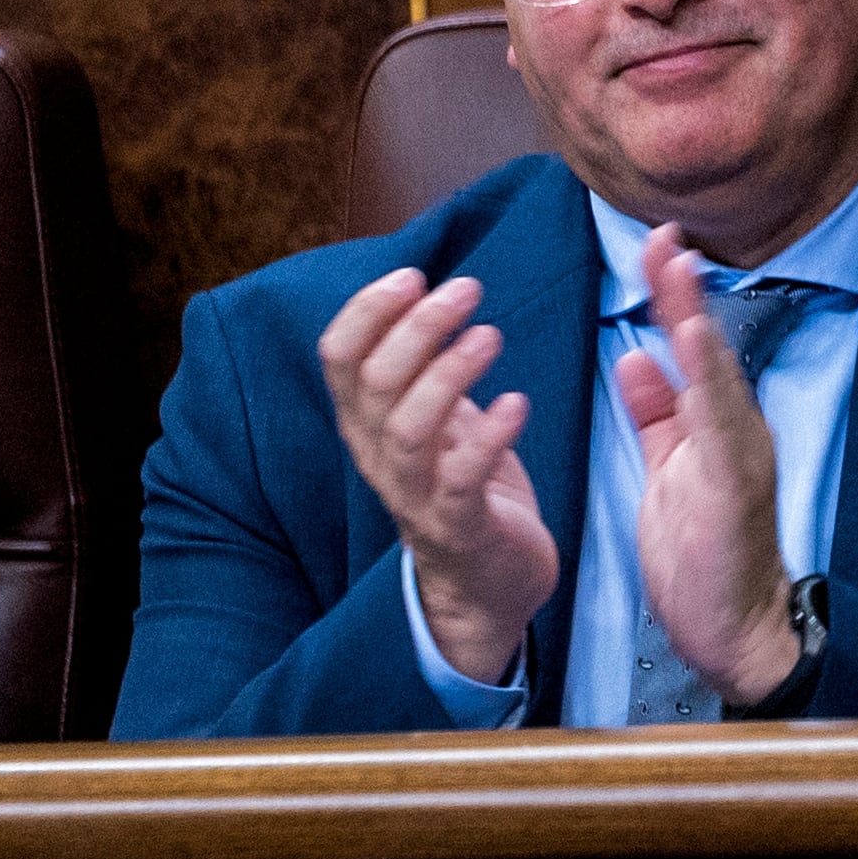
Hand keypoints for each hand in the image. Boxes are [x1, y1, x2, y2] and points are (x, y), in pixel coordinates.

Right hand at [316, 267, 554, 683]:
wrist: (489, 583)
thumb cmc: (468, 486)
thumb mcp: (440, 418)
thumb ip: (426, 366)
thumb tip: (430, 291)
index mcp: (370, 424)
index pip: (339, 358)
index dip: (366, 311)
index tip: (412, 275)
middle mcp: (380, 457)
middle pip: (375, 383)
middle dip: (416, 327)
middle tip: (467, 289)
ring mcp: (416, 495)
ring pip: (408, 429)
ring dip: (448, 375)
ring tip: (490, 336)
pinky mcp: (459, 528)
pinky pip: (461, 481)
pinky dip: (489, 436)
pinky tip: (518, 403)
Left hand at [612, 226, 801, 708]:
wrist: (738, 631)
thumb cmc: (704, 558)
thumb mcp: (671, 473)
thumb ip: (658, 417)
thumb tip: (635, 359)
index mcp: (713, 427)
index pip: (689, 349)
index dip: (672, 296)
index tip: (653, 243)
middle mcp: (733, 430)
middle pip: (706, 347)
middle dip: (683, 289)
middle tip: (661, 233)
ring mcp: (740, 454)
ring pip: (716, 373)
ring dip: (694, 317)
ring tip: (676, 267)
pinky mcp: (736, 483)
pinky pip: (718, 422)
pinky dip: (705, 378)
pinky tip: (688, 341)